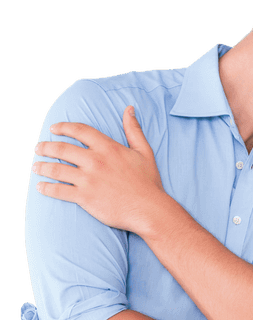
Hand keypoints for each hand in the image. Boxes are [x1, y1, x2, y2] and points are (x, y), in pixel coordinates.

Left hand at [32, 106, 165, 232]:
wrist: (149, 210)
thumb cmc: (148, 183)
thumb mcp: (144, 152)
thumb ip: (134, 129)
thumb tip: (129, 109)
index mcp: (107, 147)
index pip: (79, 131)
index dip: (63, 128)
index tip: (53, 129)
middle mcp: (95, 160)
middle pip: (62, 149)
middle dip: (46, 147)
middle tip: (38, 148)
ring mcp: (88, 179)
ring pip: (57, 169)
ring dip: (42, 167)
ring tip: (36, 167)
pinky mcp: (85, 197)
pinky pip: (60, 191)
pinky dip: (47, 188)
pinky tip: (40, 187)